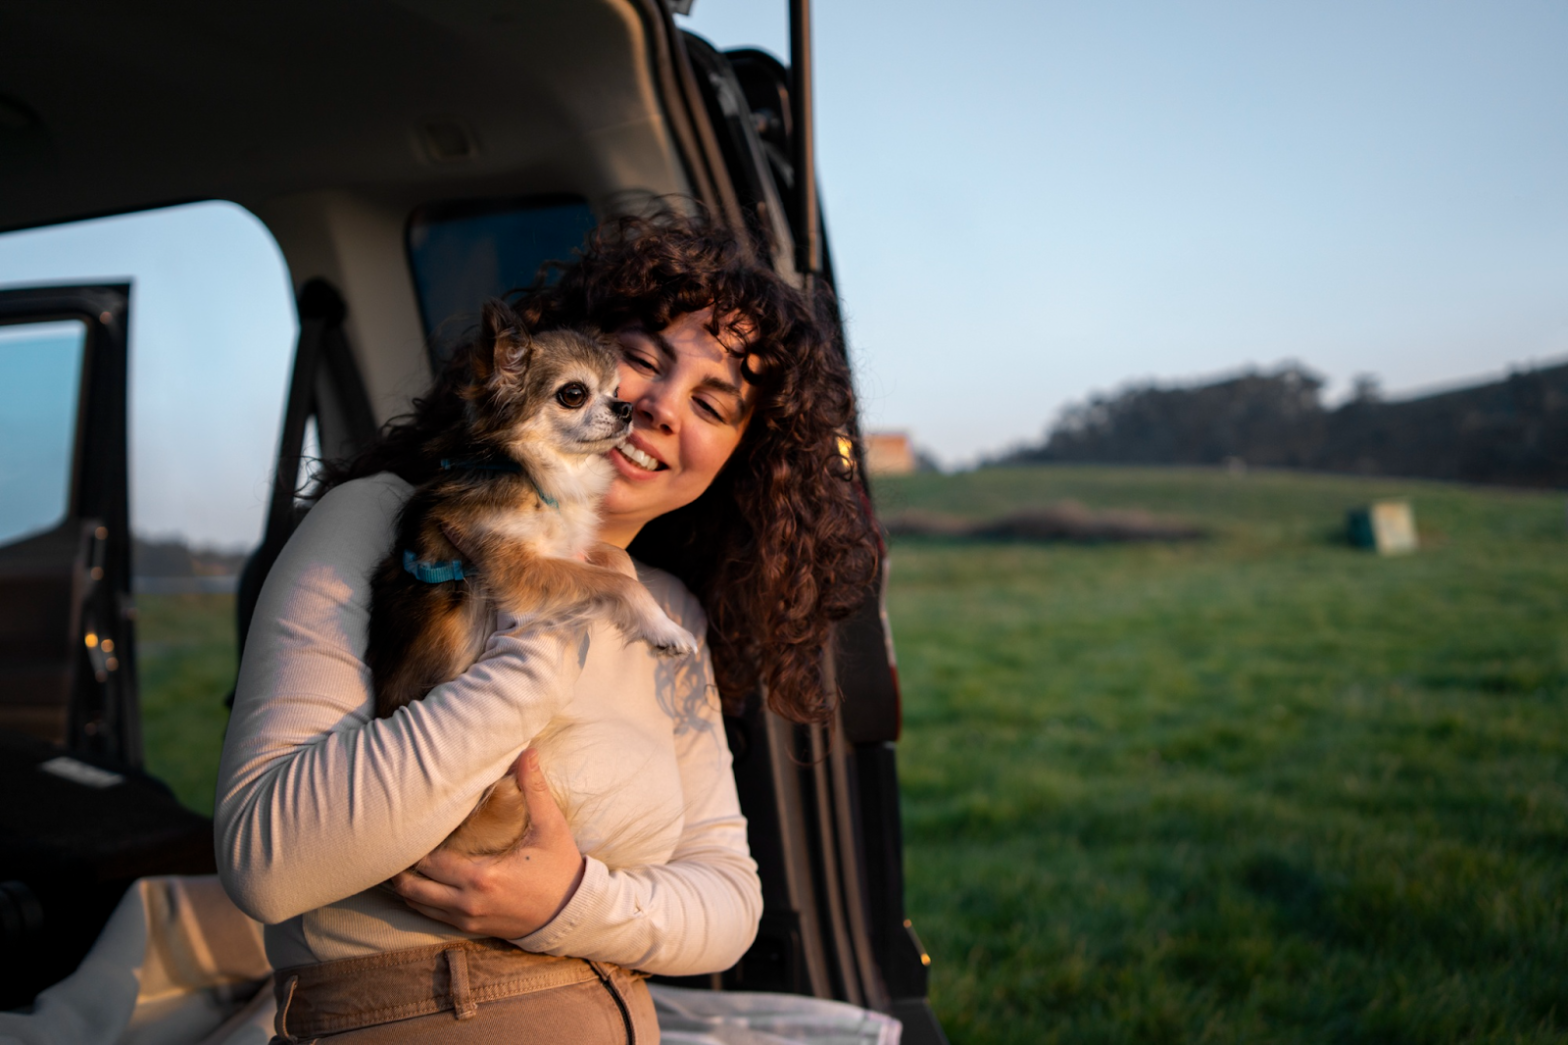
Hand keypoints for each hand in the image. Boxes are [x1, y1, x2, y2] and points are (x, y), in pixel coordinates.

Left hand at [389, 749, 585, 938]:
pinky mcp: (470, 928)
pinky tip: (417, 879)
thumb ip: (534, 789)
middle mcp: (468, 902)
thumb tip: (528, 751)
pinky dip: (419, 898)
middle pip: (414, 884)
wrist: (570, 913)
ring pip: (417, 903)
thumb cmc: (560, 867)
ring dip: (406, 882)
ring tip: (401, 858)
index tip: (411, 823)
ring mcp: (467, 919)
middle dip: (402, 863)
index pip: (430, 860)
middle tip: (398, 838)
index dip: (416, 843)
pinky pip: (431, 915)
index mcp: (482, 877)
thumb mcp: (550, 826)